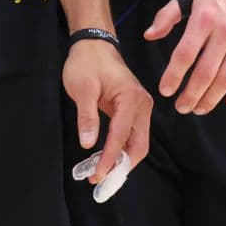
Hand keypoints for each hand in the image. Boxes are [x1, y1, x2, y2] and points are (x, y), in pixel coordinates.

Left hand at [63, 38, 150, 197]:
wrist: (93, 43)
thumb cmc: (87, 62)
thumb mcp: (82, 88)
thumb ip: (87, 117)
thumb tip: (88, 144)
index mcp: (131, 98)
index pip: (121, 136)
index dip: (109, 159)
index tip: (97, 176)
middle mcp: (142, 105)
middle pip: (139, 145)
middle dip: (121, 166)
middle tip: (101, 182)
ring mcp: (141, 107)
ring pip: (137, 143)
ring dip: (121, 160)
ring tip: (101, 174)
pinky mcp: (134, 109)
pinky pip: (131, 135)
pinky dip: (121, 149)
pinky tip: (107, 159)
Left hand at [144, 0, 225, 115]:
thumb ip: (167, 16)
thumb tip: (149, 36)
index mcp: (204, 18)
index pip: (185, 55)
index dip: (173, 76)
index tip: (166, 91)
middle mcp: (225, 31)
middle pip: (205, 74)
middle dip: (190, 95)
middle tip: (181, 108)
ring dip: (211, 99)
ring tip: (199, 108)